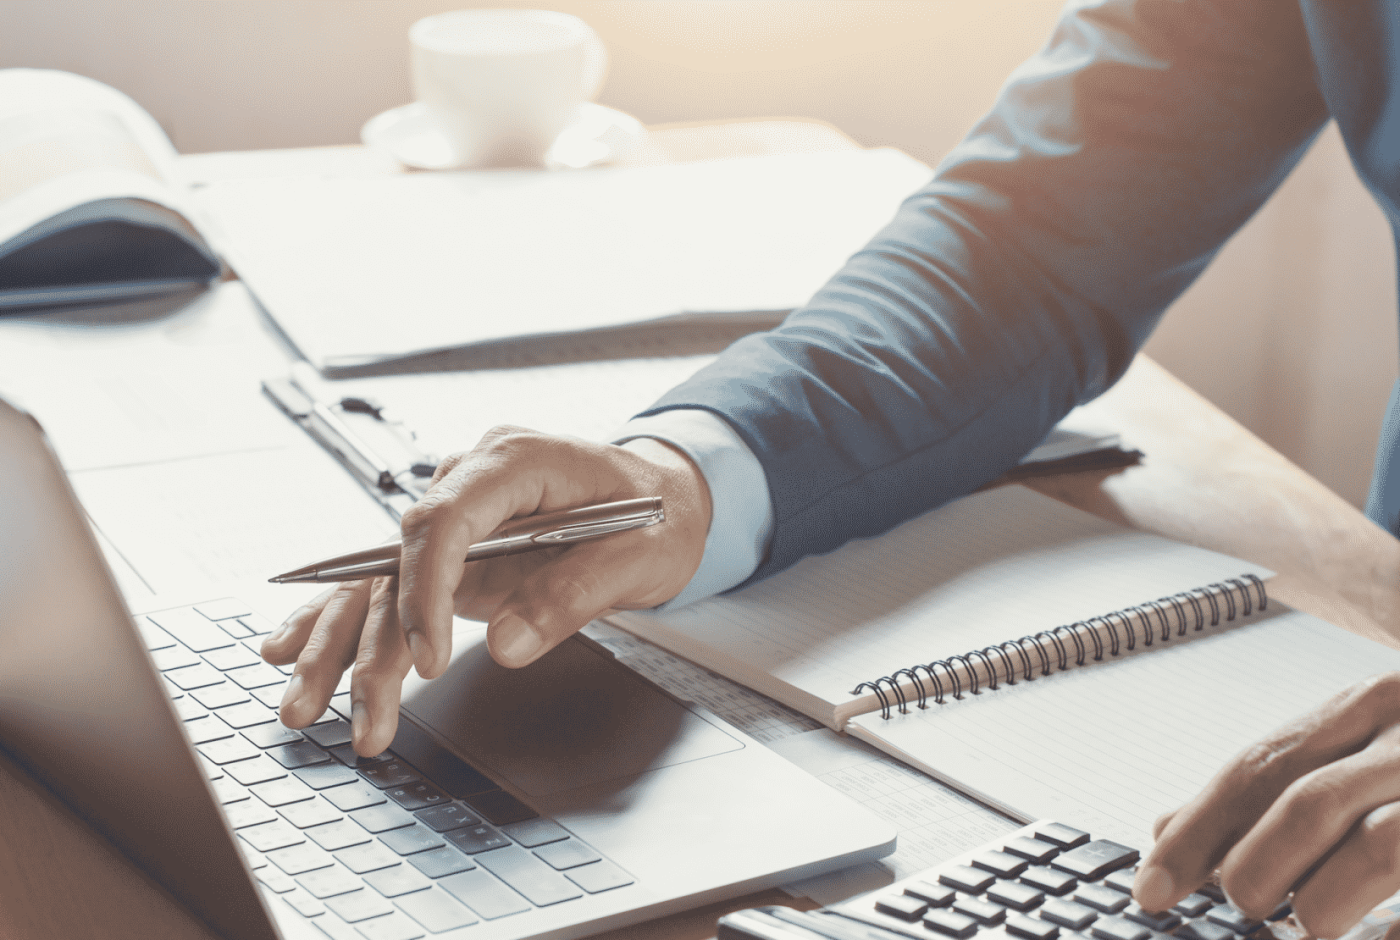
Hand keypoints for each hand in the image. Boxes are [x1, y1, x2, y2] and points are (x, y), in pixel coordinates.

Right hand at [259, 426, 712, 756]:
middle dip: (367, 639)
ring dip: (338, 643)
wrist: (665, 495)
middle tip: (360, 713)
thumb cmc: (658, 514)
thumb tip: (504, 646)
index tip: (426, 659)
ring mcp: (457, 513)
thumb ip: (573, 595)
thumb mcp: (640, 555)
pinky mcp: (452, 548)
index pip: (443, 521)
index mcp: (515, 461)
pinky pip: (386, 582)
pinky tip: (289, 649)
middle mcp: (471, 480)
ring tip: (301, 705)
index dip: (425, 591)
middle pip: (396, 557)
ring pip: (378, 577)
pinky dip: (340, 619)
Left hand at [1133, 673, 1399, 938]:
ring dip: (1323, 906)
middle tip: (1240, 906)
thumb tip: (1162, 830)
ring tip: (1308, 927)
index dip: (1195, 832)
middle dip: (1256, 868)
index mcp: (1367, 705)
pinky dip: (1394, 929)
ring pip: (1378, 847)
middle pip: (1309, 803)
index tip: (1150, 888)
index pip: (1257, 766)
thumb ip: (1270, 783)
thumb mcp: (1355, 745)